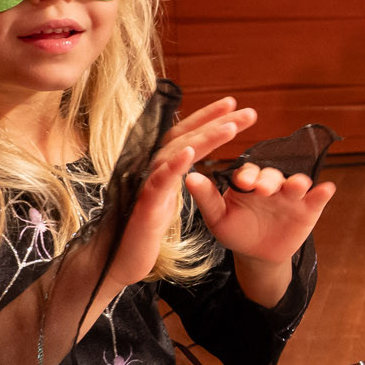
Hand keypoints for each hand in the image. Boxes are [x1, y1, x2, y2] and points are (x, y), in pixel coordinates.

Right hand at [106, 98, 252, 289]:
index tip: (234, 105)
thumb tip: (187, 155)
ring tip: (230, 126)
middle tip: (248, 112)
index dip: (207, 118)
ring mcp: (145, 183)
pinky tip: (190, 152)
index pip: (184, 134)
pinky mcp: (143, 203)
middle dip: (216, 121)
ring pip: (174, 152)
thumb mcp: (164, 196)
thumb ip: (174, 174)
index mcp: (159, 165)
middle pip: (184, 136)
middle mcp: (150, 166)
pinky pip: (159, 180)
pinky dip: (174, 164)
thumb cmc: (141, 228)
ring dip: (203, 137)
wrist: (116, 259)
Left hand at [186, 160, 335, 264]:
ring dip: (298, 182)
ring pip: (297, 183)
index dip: (248, 176)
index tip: (245, 182)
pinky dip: (323, 192)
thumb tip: (189, 176)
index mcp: (247, 182)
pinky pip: (318, 197)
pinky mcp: (309, 207)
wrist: (258, 255)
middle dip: (271, 181)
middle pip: (273, 176)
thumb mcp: (218, 218)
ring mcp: (291, 195)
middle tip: (267, 190)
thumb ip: (206, 198)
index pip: (248, 173)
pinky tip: (327, 189)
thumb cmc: (235, 231)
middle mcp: (271, 183)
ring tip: (298, 186)